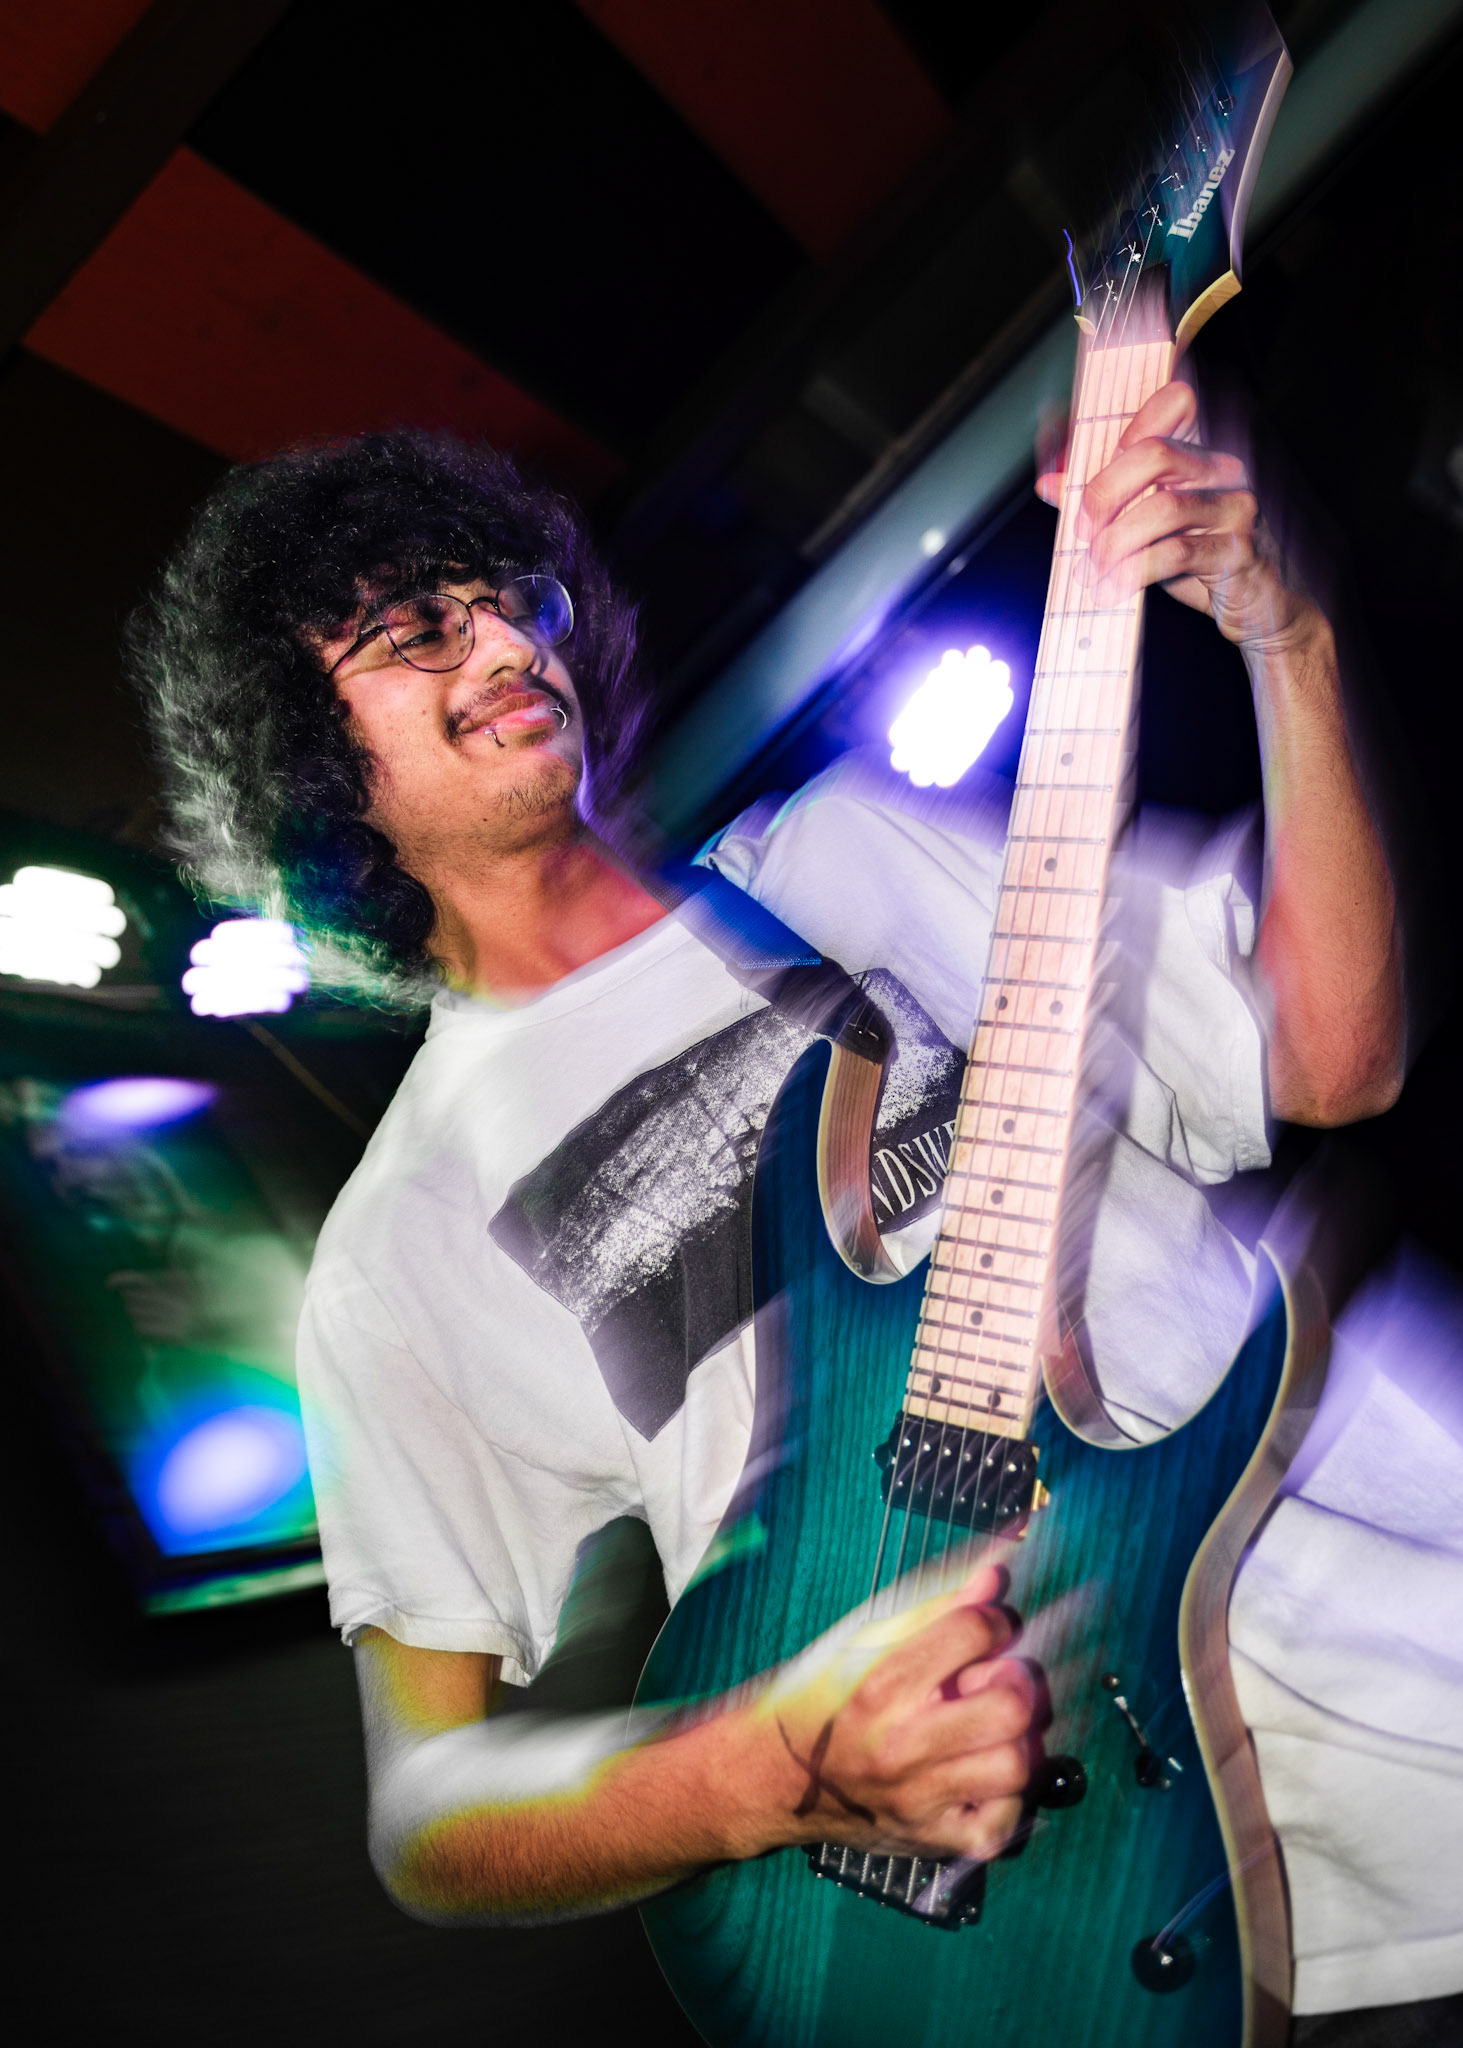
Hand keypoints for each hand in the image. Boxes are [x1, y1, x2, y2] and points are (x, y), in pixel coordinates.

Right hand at [748, 1561, 1038, 1863]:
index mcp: (880, 1687)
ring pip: (1017, 1765)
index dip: (995, 1620)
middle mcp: (901, 1747)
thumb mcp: (861, 1647)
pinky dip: (1007, 1793)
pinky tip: (980, 1772)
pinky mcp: (933, 1840)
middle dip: (1017, 1682)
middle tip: (998, 1679)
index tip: (991, 1626)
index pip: (971, 1634)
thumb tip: (992, 1581)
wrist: (775, 1781)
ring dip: (1017, 1738)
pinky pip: (1007, 1819)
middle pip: (1009, 1707)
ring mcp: (920, 1800)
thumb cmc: (819, 1706)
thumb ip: (932, 1613)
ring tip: (990, 1727)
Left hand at [1038, 380, 1314, 651]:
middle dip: (1104, 492)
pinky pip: (1176, 552)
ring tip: (1091, 572)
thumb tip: (1048, 483)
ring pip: (1163, 507)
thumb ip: (1101, 499)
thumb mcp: (1144, 526)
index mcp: (1198, 454)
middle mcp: (1222, 471)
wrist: (1251, 605)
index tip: (1099, 465)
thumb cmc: (1194, 560)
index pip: (1176, 403)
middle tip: (1082, 531)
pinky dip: (1133, 571)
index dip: (1133, 422)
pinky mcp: (1237, 551)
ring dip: (1114, 542)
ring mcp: (1234, 509)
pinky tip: (1112, 589)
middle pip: (1156, 453)